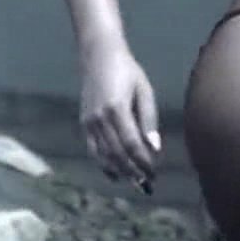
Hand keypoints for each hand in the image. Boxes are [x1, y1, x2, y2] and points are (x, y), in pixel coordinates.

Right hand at [79, 43, 159, 190]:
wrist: (98, 56)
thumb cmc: (127, 71)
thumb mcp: (144, 91)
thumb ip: (149, 119)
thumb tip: (154, 147)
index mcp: (117, 109)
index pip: (131, 144)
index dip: (143, 161)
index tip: (155, 173)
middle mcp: (100, 119)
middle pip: (117, 153)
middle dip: (133, 171)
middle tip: (148, 184)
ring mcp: (89, 122)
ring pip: (104, 155)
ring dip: (120, 171)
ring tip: (135, 183)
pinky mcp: (84, 123)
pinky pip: (93, 149)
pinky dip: (103, 164)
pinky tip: (114, 174)